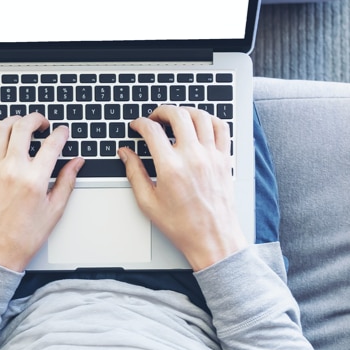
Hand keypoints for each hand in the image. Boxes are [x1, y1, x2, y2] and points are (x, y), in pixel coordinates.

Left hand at [0, 113, 83, 270]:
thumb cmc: (24, 235)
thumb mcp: (54, 210)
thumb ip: (67, 181)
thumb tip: (76, 163)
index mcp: (34, 180)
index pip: (51, 144)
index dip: (61, 134)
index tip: (64, 132)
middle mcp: (12, 170)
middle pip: (23, 127)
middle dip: (36, 119)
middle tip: (44, 123)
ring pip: (1, 130)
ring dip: (14, 120)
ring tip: (23, 123)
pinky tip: (2, 132)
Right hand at [120, 105, 249, 269]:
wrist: (212, 238)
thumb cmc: (182, 225)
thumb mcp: (148, 202)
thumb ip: (134, 173)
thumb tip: (125, 154)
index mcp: (171, 168)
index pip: (152, 130)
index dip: (140, 123)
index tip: (136, 126)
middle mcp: (193, 157)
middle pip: (177, 115)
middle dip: (161, 111)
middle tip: (154, 118)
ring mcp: (211, 156)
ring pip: (200, 116)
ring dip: (185, 112)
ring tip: (176, 118)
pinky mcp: (224, 159)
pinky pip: (221, 127)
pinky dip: (210, 119)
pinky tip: (200, 124)